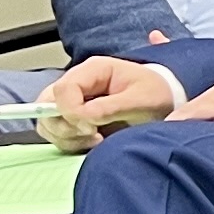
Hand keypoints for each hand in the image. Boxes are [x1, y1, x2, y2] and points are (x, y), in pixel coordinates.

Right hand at [35, 56, 178, 149]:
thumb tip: (83, 116)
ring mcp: (74, 100)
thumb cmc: (157, 95)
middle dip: (65, 126)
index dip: (70, 112)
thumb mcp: (141, 101)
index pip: (63, 90)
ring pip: (48, 122)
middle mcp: (79, 82)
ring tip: (97, 140)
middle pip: (46, 105)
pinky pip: (57, 133)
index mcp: (95, 70)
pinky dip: (70, 143)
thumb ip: (112, 107)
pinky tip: (94, 142)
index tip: (92, 127)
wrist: (167, 103)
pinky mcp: (74, 117)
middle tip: (93, 135)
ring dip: (67, 137)